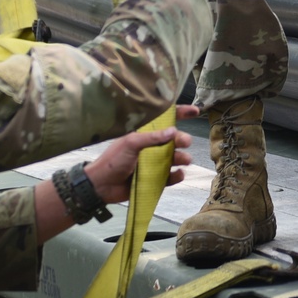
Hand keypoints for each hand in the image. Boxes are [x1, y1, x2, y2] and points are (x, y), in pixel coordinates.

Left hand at [84, 107, 199, 204]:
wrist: (102, 186)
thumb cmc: (113, 160)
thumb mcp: (131, 143)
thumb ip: (152, 138)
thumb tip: (173, 131)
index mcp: (144, 133)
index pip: (164, 120)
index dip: (180, 114)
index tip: (195, 111)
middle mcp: (151, 146)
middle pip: (172, 139)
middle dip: (181, 139)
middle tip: (186, 141)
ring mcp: (153, 163)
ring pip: (174, 158)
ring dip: (182, 157)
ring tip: (185, 160)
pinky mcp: (155, 179)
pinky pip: (170, 177)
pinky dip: (176, 175)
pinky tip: (179, 174)